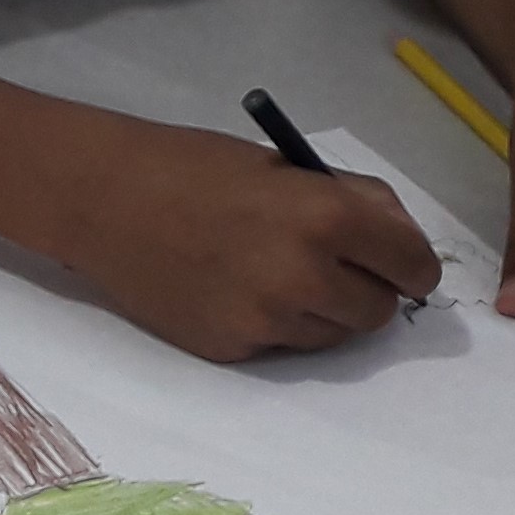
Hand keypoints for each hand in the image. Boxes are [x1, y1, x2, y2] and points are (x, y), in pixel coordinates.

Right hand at [52, 119, 444, 361]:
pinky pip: (279, 345)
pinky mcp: (231, 348)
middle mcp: (305, 276)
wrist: (101, 199)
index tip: (396, 261)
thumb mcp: (285, 167)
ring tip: (277, 275)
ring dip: (322, 312)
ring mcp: (266, 319)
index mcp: (327, 217)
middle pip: (379, 313)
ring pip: (332, 336)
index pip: (414, 266)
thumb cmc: (193, 166)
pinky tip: (233, 289)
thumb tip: (397, 241)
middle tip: (332, 266)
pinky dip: (272, 323)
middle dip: (367, 290)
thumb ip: (350, 202)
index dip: (409, 263)